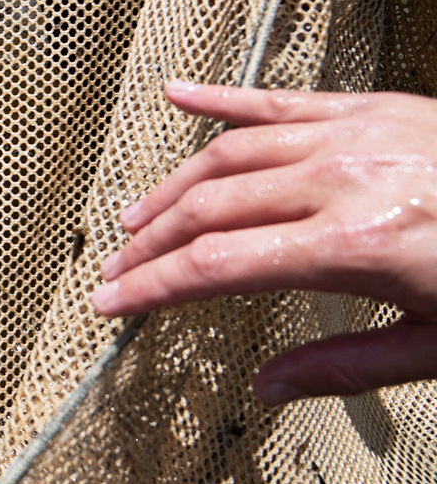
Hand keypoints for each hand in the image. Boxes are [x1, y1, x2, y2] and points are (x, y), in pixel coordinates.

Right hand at [95, 81, 436, 405]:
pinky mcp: (376, 106)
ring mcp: (357, 133)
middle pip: (210, 208)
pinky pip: (281, 98)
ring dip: (173, 186)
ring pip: (232, 152)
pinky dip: (224, 99)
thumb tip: (262, 388)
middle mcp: (343, 180)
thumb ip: (344, 366)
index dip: (152, 287)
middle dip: (149, 243)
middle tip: (111, 270)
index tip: (108, 304)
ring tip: (135, 216)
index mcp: (355, 246)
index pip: (217, 266)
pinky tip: (177, 95)